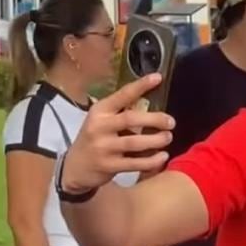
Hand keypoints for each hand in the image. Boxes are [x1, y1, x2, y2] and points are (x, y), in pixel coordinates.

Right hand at [61, 73, 172, 193]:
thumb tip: (152, 104)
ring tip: (168, 138)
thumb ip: (120, 112)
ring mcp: (103, 148)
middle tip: (171, 122)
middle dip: (155, 119)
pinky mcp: (109, 166)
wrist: (75, 167)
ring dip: (156, 140)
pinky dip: (152, 161)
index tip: (157, 77)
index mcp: (100, 111)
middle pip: (131, 119)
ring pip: (135, 143)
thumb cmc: (94, 139)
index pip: (122, 95)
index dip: (141, 86)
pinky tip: (162, 156)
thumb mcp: (101, 121)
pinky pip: (135, 163)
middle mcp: (99, 127)